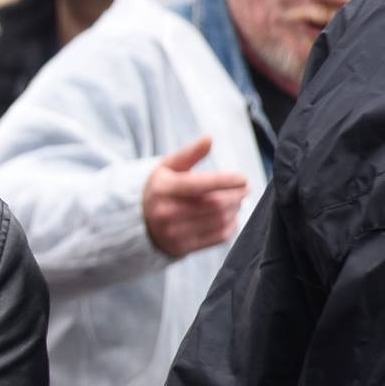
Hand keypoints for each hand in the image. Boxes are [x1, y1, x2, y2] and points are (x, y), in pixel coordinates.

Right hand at [144, 136, 248, 258]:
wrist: (139, 221)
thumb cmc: (161, 189)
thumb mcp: (167, 167)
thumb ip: (189, 154)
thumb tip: (209, 138)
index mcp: (162, 189)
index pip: (201, 185)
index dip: (227, 181)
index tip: (243, 178)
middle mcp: (166, 212)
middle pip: (215, 204)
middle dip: (236, 196)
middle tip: (245, 189)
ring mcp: (174, 233)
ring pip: (219, 220)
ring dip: (235, 210)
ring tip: (237, 201)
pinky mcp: (183, 247)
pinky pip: (218, 237)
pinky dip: (231, 225)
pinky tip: (230, 216)